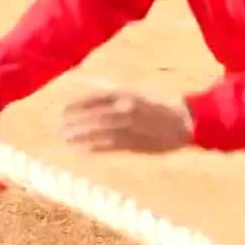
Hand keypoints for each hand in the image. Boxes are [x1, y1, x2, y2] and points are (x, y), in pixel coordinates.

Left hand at [60, 92, 193, 153]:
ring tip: (66, 139)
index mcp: (126, 94)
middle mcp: (126, 109)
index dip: (78, 105)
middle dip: (76, 122)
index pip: (96, 99)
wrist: (184, 123)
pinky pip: (111, 146)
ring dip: (81, 136)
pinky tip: (83, 150)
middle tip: (60, 127)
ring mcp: (130, 127)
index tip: (64, 111)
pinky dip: (95, 148)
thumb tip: (92, 94)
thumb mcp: (137, 94)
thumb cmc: (159, 106)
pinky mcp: (135, 143)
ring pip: (99, 131)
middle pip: (94, 116)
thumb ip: (116, 95)